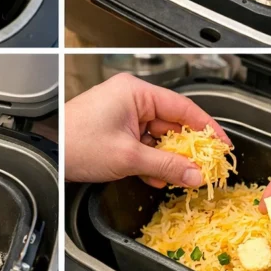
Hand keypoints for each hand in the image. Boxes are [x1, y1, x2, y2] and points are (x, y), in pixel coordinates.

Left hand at [65, 72, 230, 188]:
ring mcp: (122, 116)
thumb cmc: (76, 143)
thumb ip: (166, 165)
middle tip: (204, 168)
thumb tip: (194, 174)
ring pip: (158, 138)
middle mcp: (131, 100)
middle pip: (172, 124)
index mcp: (136, 92)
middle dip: (186, 150)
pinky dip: (151, 162)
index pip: (184, 107)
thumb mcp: (128, 157)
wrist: (47, 153)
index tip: (223, 145)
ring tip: (181, 177)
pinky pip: (143, 146)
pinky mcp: (115, 132)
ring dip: (168, 159)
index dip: (208, 127)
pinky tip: (158, 177)